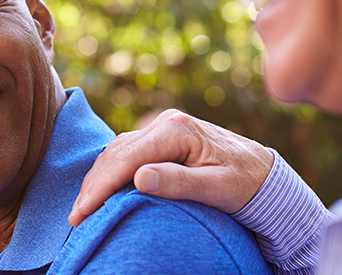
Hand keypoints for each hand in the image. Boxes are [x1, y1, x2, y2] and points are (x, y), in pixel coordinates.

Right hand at [68, 109, 273, 226]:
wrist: (264, 173)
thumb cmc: (245, 183)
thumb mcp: (217, 188)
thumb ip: (179, 182)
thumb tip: (139, 179)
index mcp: (176, 130)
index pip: (127, 159)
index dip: (101, 187)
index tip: (83, 212)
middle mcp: (165, 123)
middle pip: (116, 153)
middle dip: (93, 185)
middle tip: (77, 217)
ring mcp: (162, 128)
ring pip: (117, 151)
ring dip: (98, 179)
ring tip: (84, 207)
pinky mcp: (161, 138)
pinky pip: (126, 152)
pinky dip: (109, 171)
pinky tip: (101, 190)